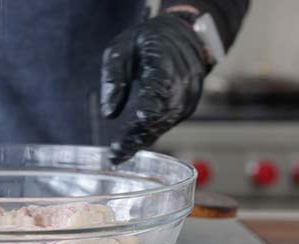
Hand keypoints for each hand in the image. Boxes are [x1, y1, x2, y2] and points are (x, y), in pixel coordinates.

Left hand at [101, 13, 208, 162]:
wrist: (180, 35)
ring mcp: (191, 92)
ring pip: (167, 122)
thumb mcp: (120, 48)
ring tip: (120, 154)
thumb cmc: (144, 41)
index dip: (147, 107)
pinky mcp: (189, 104)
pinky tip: (134, 143)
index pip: (157, 87)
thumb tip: (108, 114)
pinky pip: (170, 122)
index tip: (131, 127)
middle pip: (162, 112)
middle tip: (115, 154)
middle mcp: (183, 77)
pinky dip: (152, 134)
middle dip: (138, 135)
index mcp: (164, 58)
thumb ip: (113, 77)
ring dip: (144, 139)